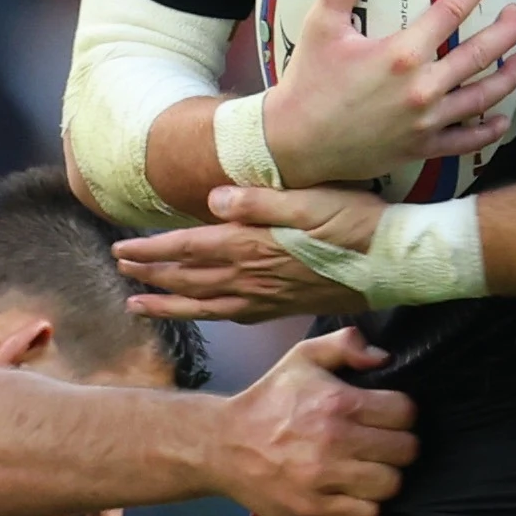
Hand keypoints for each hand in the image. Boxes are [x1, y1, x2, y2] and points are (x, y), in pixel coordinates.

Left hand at [116, 186, 388, 321]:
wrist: (395, 263)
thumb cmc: (356, 223)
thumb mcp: (309, 200)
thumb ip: (259, 201)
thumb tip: (212, 199)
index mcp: (253, 246)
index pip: (188, 249)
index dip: (151, 250)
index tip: (122, 249)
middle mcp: (253, 276)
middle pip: (188, 278)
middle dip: (150, 274)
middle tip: (120, 270)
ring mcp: (268, 296)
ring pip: (204, 304)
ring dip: (168, 303)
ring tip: (139, 305)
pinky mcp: (284, 307)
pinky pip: (233, 316)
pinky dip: (207, 315)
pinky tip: (200, 314)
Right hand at [212, 328, 417, 515]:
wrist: (223, 445)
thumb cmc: (270, 400)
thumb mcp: (302, 357)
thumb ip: (345, 345)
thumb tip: (384, 357)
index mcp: (337, 401)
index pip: (405, 412)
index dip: (402, 413)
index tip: (387, 417)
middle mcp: (335, 440)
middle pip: (406, 450)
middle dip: (398, 446)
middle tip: (381, 445)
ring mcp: (324, 478)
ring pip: (391, 484)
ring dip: (385, 477)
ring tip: (369, 469)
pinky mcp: (314, 509)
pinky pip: (368, 514)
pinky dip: (366, 506)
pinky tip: (353, 492)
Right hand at [262, 0, 515, 185]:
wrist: (294, 144)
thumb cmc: (307, 82)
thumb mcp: (321, 24)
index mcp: (402, 53)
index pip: (453, 9)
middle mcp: (423, 88)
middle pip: (480, 54)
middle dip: (506, 31)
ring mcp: (426, 122)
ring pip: (482, 97)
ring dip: (508, 77)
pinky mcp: (421, 148)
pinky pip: (466, 141)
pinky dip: (488, 130)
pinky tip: (501, 119)